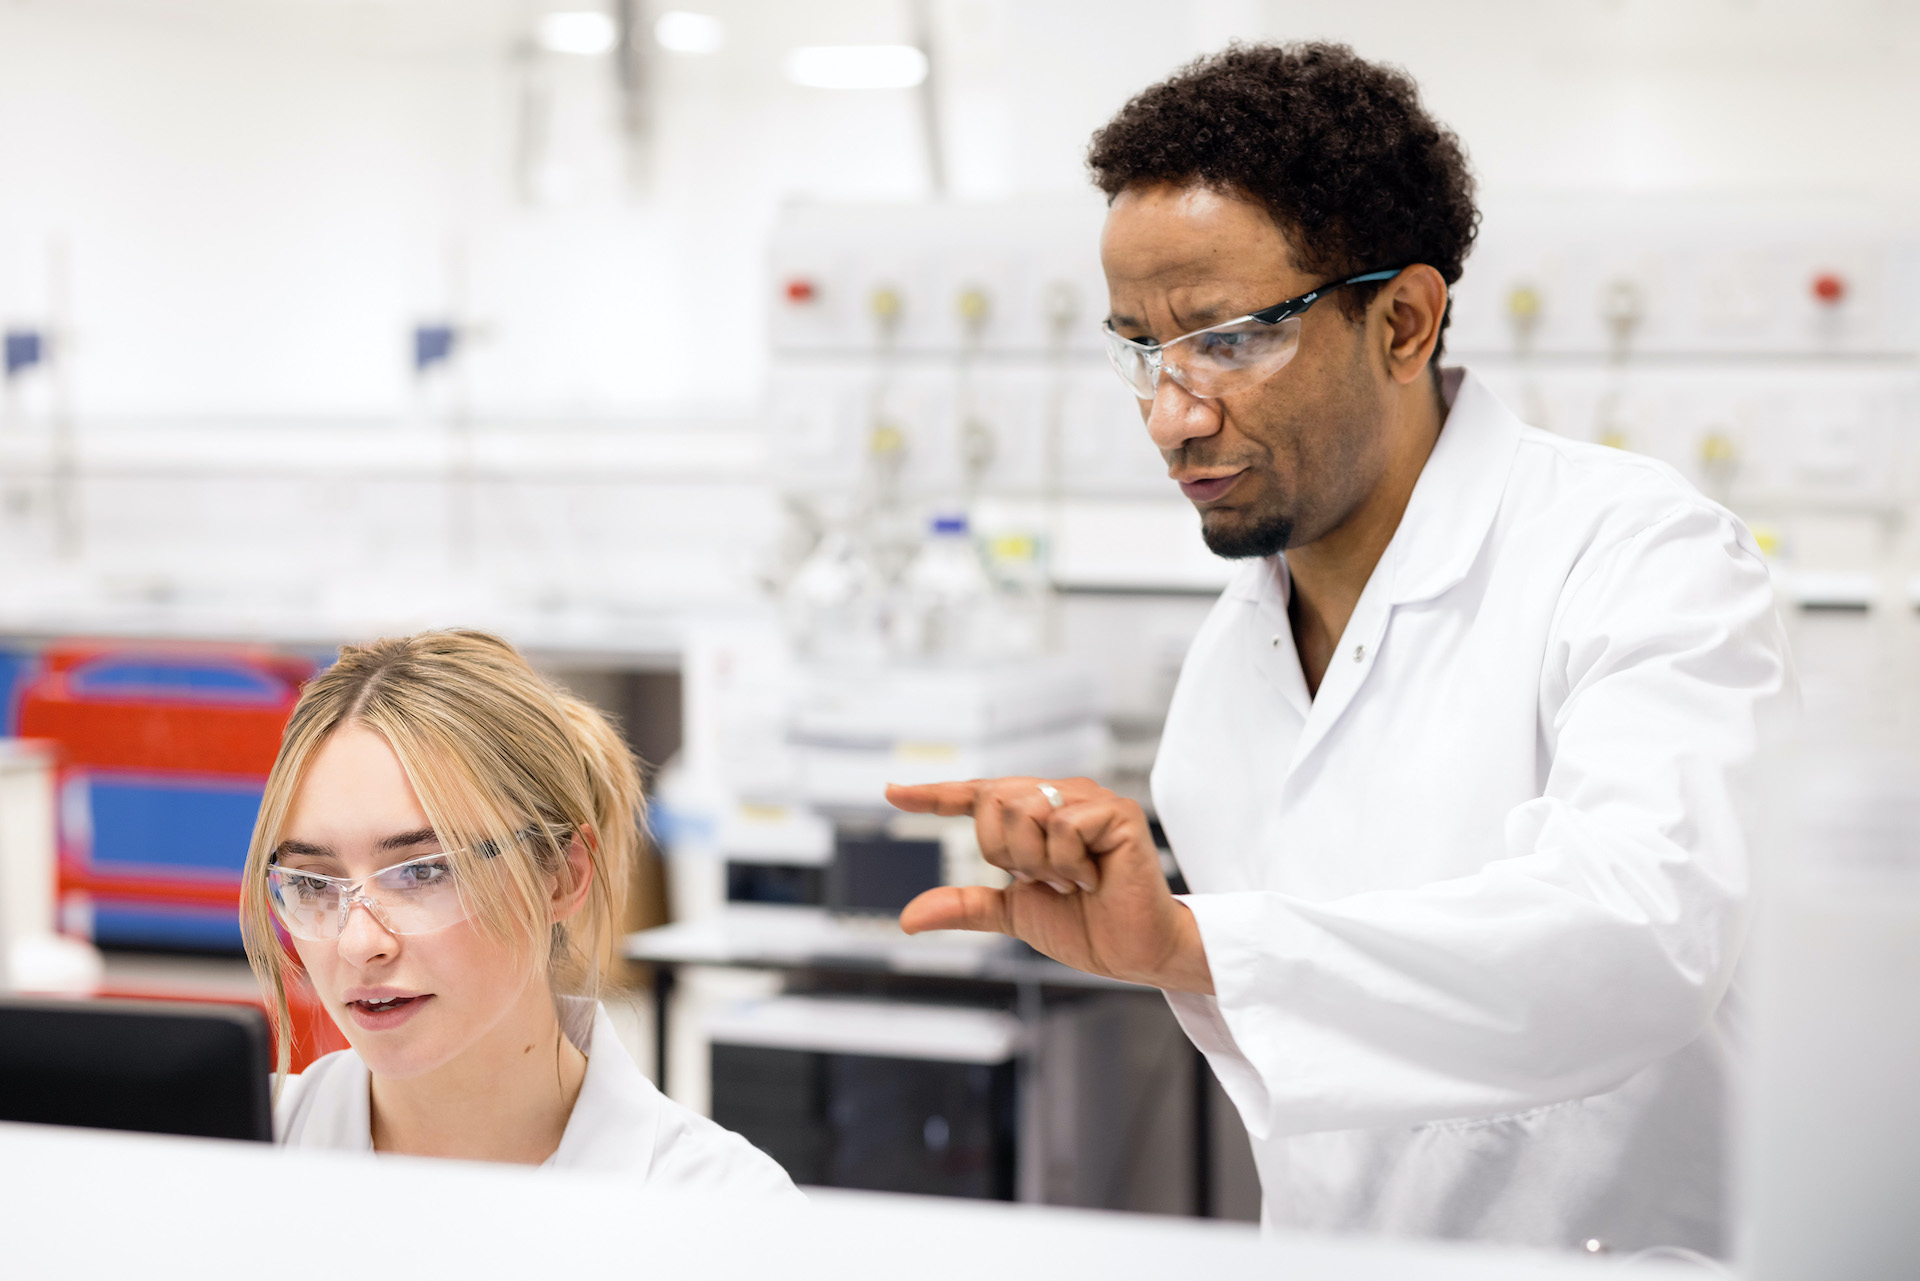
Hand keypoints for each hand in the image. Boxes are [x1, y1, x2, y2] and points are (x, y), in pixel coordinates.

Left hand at [884, 777, 1212, 993]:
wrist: (1132, 952)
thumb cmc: (1085, 926)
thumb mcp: (1012, 912)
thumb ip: (965, 906)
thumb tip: (909, 917)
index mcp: (1035, 814)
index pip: (977, 796)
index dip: (934, 795)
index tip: (893, 792)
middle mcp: (1060, 796)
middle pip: (994, 801)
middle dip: (1005, 853)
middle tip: (1044, 881)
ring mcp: (1089, 800)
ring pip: (1023, 810)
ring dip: (1038, 861)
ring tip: (1071, 880)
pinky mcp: (1117, 812)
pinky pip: (1062, 825)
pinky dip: (1067, 863)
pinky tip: (1093, 878)